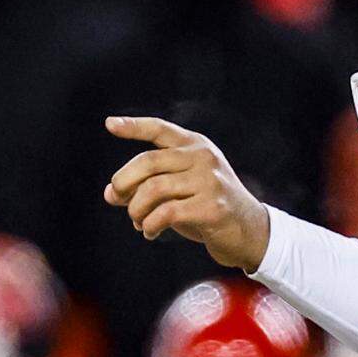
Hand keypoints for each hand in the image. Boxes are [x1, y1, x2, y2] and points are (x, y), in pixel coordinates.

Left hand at [103, 116, 269, 271]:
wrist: (248, 230)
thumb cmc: (207, 207)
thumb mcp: (180, 189)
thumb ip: (146, 187)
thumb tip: (110, 194)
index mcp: (196, 146)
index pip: (161, 129)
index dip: (134, 126)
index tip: (109, 124)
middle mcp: (204, 158)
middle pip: (148, 161)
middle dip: (124, 182)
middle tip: (116, 198)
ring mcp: (210, 181)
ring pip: (154, 189)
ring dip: (136, 209)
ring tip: (138, 221)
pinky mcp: (213, 207)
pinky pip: (166, 213)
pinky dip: (150, 225)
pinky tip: (150, 232)